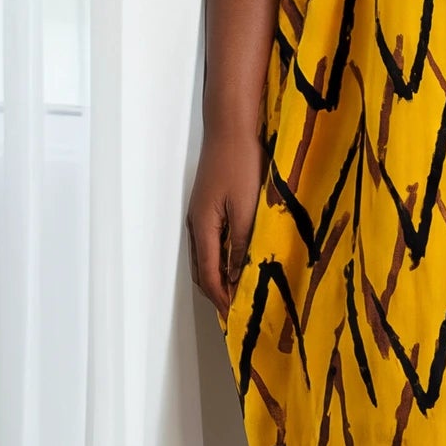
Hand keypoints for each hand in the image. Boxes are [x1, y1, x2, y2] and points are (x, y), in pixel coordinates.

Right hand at [186, 125, 265, 317]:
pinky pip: (213, 242)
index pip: (209, 275)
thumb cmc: (241, 162)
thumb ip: (242, 243)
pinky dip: (223, 259)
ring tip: (240, 291)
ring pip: (207, 257)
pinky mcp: (211, 206)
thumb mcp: (247, 207)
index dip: (222, 298)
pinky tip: (239, 260)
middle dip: (218, 293)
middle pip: (202, 270)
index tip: (236, 316)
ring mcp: (202, 215)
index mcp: (204, 227)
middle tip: (238, 310)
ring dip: (220, 277)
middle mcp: (198, 224)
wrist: (231, 128)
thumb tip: (236, 276)